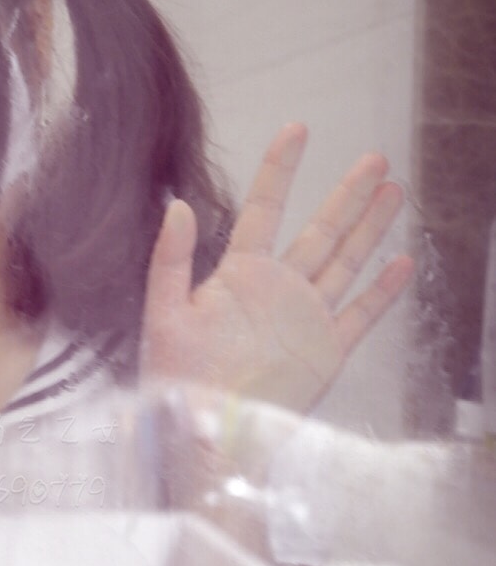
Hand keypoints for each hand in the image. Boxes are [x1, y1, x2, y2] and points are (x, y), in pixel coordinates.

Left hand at [141, 124, 413, 412]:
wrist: (207, 436)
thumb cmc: (177, 381)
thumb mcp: (163, 315)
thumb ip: (170, 260)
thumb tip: (176, 204)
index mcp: (238, 276)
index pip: (265, 209)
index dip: (281, 169)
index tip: (297, 129)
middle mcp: (278, 291)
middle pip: (320, 230)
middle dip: (347, 194)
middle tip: (375, 158)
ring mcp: (305, 319)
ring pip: (345, 262)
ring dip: (370, 227)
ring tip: (393, 191)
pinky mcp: (326, 353)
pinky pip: (360, 315)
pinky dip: (382, 291)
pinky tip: (401, 262)